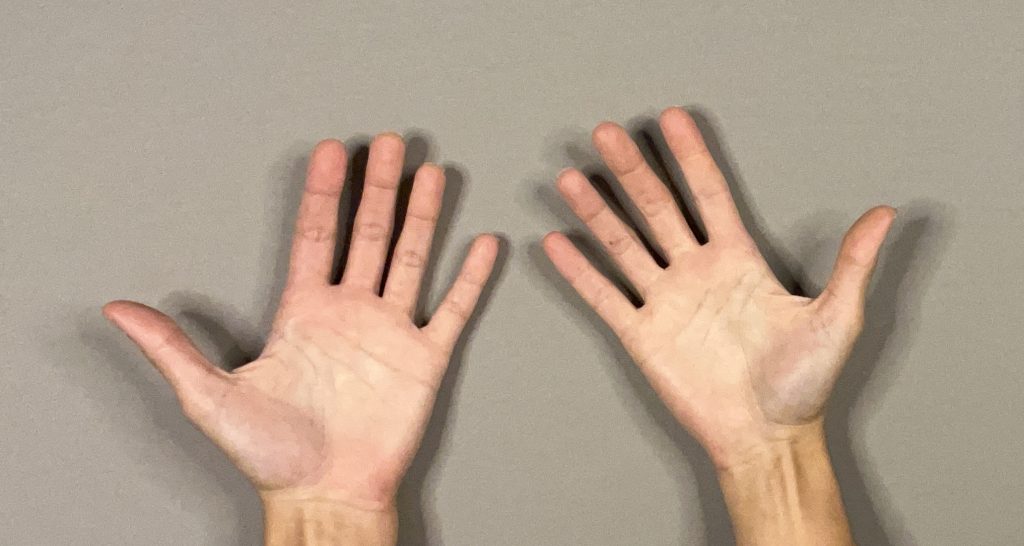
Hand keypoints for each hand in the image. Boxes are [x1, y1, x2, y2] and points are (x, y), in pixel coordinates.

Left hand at [104, 136, 497, 530]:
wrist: (325, 494)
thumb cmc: (272, 454)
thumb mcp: (209, 396)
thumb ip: (171, 348)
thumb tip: (117, 311)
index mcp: (303, 313)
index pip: (315, 236)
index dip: (321, 193)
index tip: (330, 152)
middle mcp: (349, 313)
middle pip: (368, 234)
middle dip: (378, 187)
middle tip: (388, 143)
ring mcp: (390, 332)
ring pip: (411, 259)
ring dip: (422, 216)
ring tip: (430, 175)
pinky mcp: (424, 359)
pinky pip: (453, 310)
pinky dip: (470, 278)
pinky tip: (481, 245)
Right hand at [543, 108, 893, 467]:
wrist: (767, 436)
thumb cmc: (804, 383)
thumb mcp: (837, 317)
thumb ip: (853, 263)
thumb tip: (887, 213)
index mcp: (738, 260)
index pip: (709, 194)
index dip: (692, 156)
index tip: (673, 118)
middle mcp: (696, 273)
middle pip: (657, 208)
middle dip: (633, 170)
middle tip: (609, 133)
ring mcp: (666, 302)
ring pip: (623, 245)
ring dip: (597, 212)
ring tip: (570, 178)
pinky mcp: (643, 336)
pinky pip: (605, 297)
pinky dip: (579, 271)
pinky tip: (558, 244)